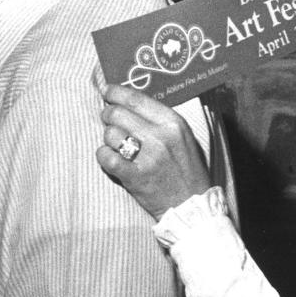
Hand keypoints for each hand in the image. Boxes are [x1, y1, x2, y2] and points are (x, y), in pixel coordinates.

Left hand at [97, 85, 211, 220]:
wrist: (192, 204)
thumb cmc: (186, 169)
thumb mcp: (183, 136)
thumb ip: (160, 119)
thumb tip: (129, 101)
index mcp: (173, 123)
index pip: (136, 98)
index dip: (116, 92)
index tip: (107, 91)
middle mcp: (160, 137)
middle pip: (118, 113)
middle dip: (108, 114)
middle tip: (109, 120)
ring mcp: (147, 158)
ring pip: (110, 134)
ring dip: (108, 138)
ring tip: (117, 145)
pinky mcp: (135, 177)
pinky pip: (106, 157)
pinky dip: (103, 155)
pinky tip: (109, 157)